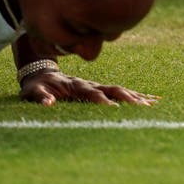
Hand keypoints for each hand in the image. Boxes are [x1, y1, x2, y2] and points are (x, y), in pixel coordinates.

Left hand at [20, 70, 159, 106]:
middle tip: (142, 107)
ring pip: (121, 90)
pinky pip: (121, 92)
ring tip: (152, 104)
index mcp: (76, 86)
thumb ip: (40, 96)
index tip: (113, 109)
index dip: (102, 101)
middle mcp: (91, 84)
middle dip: (128, 98)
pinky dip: (137, 96)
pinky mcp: (101, 90)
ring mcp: (98, 86)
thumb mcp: (31, 92)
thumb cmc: (36, 86)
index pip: (92, 93)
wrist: (42, 73)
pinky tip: (151, 100)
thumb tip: (49, 103)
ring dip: (136, 97)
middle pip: (113, 89)